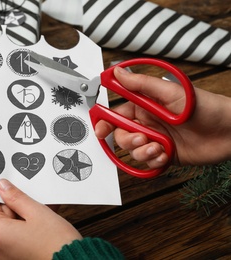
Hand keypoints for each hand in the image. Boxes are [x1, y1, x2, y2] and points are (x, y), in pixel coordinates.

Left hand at [0, 179, 81, 259]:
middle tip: (33, 197)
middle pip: (0, 216)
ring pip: (12, 226)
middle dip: (16, 205)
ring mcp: (8, 255)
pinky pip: (19, 237)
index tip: (10, 185)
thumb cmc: (56, 242)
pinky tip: (45, 219)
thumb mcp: (36, 212)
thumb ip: (16, 197)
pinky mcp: (19, 258)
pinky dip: (29, 228)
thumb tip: (2, 186)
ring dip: (26, 215)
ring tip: (44, 208)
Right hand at [95, 66, 230, 167]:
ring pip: (133, 151)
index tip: (101, 130)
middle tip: (141, 138)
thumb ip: (141, 85)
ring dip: (143, 152)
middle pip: (121, 135)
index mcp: (145, 106)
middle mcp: (148, 123)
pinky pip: (147, 162)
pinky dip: (153, 161)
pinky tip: (165, 155)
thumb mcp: (171, 92)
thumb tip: (118, 72)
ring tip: (159, 148)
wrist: (229, 132)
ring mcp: (156, 140)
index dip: (106, 122)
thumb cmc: (206, 107)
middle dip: (128, 140)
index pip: (117, 114)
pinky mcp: (164, 155)